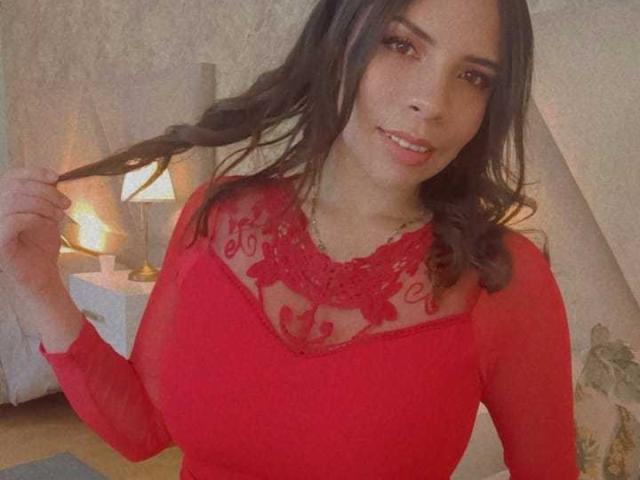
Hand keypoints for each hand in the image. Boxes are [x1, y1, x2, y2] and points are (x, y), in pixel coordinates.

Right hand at [0, 166, 72, 294]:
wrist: (42, 274)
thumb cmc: (40, 245)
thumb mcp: (45, 213)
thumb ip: (43, 195)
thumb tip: (52, 178)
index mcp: (1, 202)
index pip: (11, 177)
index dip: (34, 173)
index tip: (56, 177)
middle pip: (14, 187)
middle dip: (46, 192)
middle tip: (65, 203)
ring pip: (14, 201)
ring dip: (44, 205)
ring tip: (59, 216)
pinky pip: (13, 220)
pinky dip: (36, 218)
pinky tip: (49, 224)